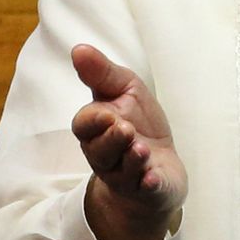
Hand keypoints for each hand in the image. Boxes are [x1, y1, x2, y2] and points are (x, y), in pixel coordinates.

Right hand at [71, 44, 186, 239]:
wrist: (160, 167)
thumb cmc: (138, 124)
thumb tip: (78, 48)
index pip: (85, 126)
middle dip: (112, 140)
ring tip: (141, 149)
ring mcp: (127, 176)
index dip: (94, 120)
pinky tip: (152, 178)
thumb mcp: (124, 91)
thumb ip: (102, 73)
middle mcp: (106, 156)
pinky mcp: (149, 191)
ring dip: (131, 160)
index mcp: (96, 130)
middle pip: (100, 151)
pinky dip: (148, 184)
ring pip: (122, 172)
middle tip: (125, 128)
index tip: (106, 113)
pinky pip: (144, 191)